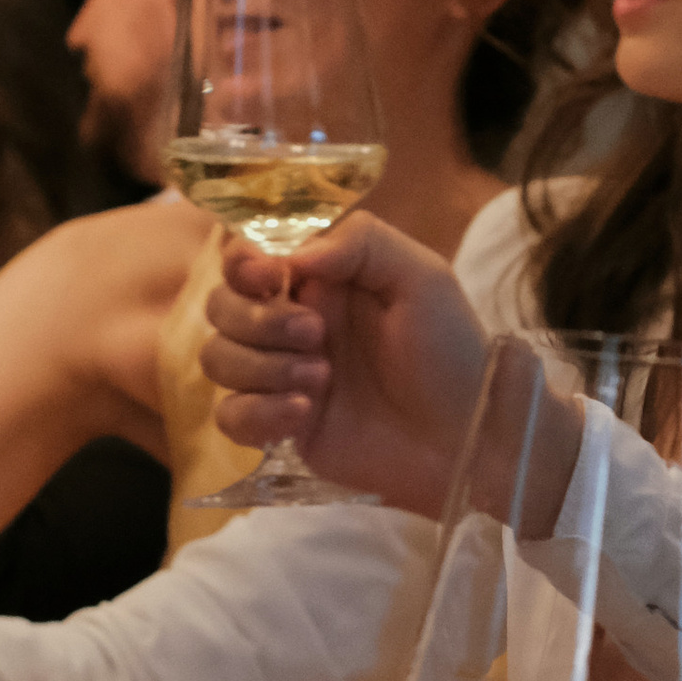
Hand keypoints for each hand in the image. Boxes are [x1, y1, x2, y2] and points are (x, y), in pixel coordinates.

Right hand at [201, 217, 498, 516]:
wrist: (464, 437)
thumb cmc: (451, 352)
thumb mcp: (423, 277)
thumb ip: (361, 243)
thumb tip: (292, 255)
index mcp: (321, 280)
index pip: (248, 258)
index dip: (242, 264)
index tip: (269, 278)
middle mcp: (292, 323)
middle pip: (221, 307)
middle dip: (257, 320)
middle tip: (316, 336)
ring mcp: (282, 377)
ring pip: (217, 359)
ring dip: (262, 367)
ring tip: (323, 380)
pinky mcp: (281, 427)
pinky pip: (230, 416)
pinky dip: (258, 413)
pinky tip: (303, 415)